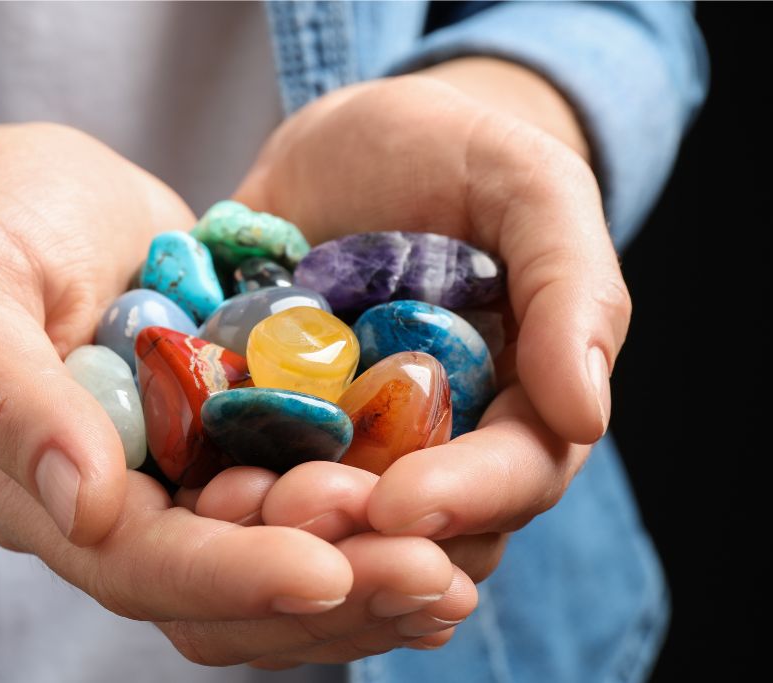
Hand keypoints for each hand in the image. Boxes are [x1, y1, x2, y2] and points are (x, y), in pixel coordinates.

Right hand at [0, 123, 470, 665]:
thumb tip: (88, 505)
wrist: (36, 195)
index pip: (147, 567)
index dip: (236, 576)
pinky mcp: (241, 435)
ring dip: (368, 576)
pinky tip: (447, 522)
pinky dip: (373, 519)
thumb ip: (10, 397)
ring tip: (456, 576)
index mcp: (51, 494)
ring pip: (281, 562)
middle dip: (331, 593)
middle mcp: (128, 508)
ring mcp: (189, 476)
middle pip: (230, 592)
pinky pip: (310, 499)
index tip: (330, 570)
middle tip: (434, 582)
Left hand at [233, 64, 630, 559]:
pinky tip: (186, 489)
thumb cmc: (452, 153)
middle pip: (419, 529)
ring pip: (332, 527)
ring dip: (282, 535)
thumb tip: (586, 414)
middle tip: (294, 510)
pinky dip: (220, 497)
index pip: (516, 473)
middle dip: (358, 534)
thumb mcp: (529, 187)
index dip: (466, 497)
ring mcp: (351, 446)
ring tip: (227, 506)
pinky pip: (250, 480)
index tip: (401, 504)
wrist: (345, 146)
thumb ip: (572, 287)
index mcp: (519, 401)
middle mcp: (438, 444)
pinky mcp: (271, 430)